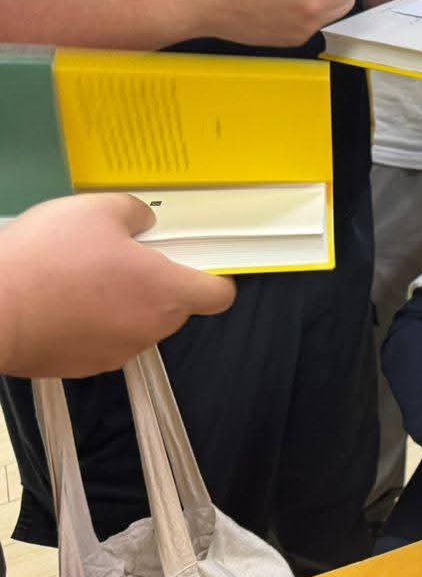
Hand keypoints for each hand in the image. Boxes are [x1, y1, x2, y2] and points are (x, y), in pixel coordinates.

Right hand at [0, 195, 235, 378]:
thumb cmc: (48, 256)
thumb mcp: (95, 209)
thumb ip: (135, 213)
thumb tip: (146, 225)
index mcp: (165, 293)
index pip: (219, 296)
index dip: (214, 278)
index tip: (193, 262)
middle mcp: (150, 329)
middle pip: (175, 308)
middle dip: (158, 286)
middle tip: (121, 260)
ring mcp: (118, 354)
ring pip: (138, 324)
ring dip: (124, 305)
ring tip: (83, 279)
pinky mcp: (85, 367)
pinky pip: (105, 340)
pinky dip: (94, 324)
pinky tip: (64, 303)